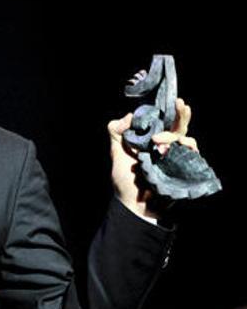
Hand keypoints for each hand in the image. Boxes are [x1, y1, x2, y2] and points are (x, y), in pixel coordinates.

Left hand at [107, 98, 197, 219]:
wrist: (135, 206)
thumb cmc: (126, 181)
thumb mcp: (116, 154)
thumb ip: (117, 133)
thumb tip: (129, 116)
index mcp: (151, 141)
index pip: (163, 121)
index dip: (169, 111)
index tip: (174, 101)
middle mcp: (166, 148)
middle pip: (179, 127)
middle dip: (182, 115)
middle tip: (182, 105)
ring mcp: (176, 159)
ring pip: (186, 140)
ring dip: (175, 137)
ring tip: (159, 144)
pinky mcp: (184, 170)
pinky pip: (193, 157)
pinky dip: (190, 151)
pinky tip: (183, 149)